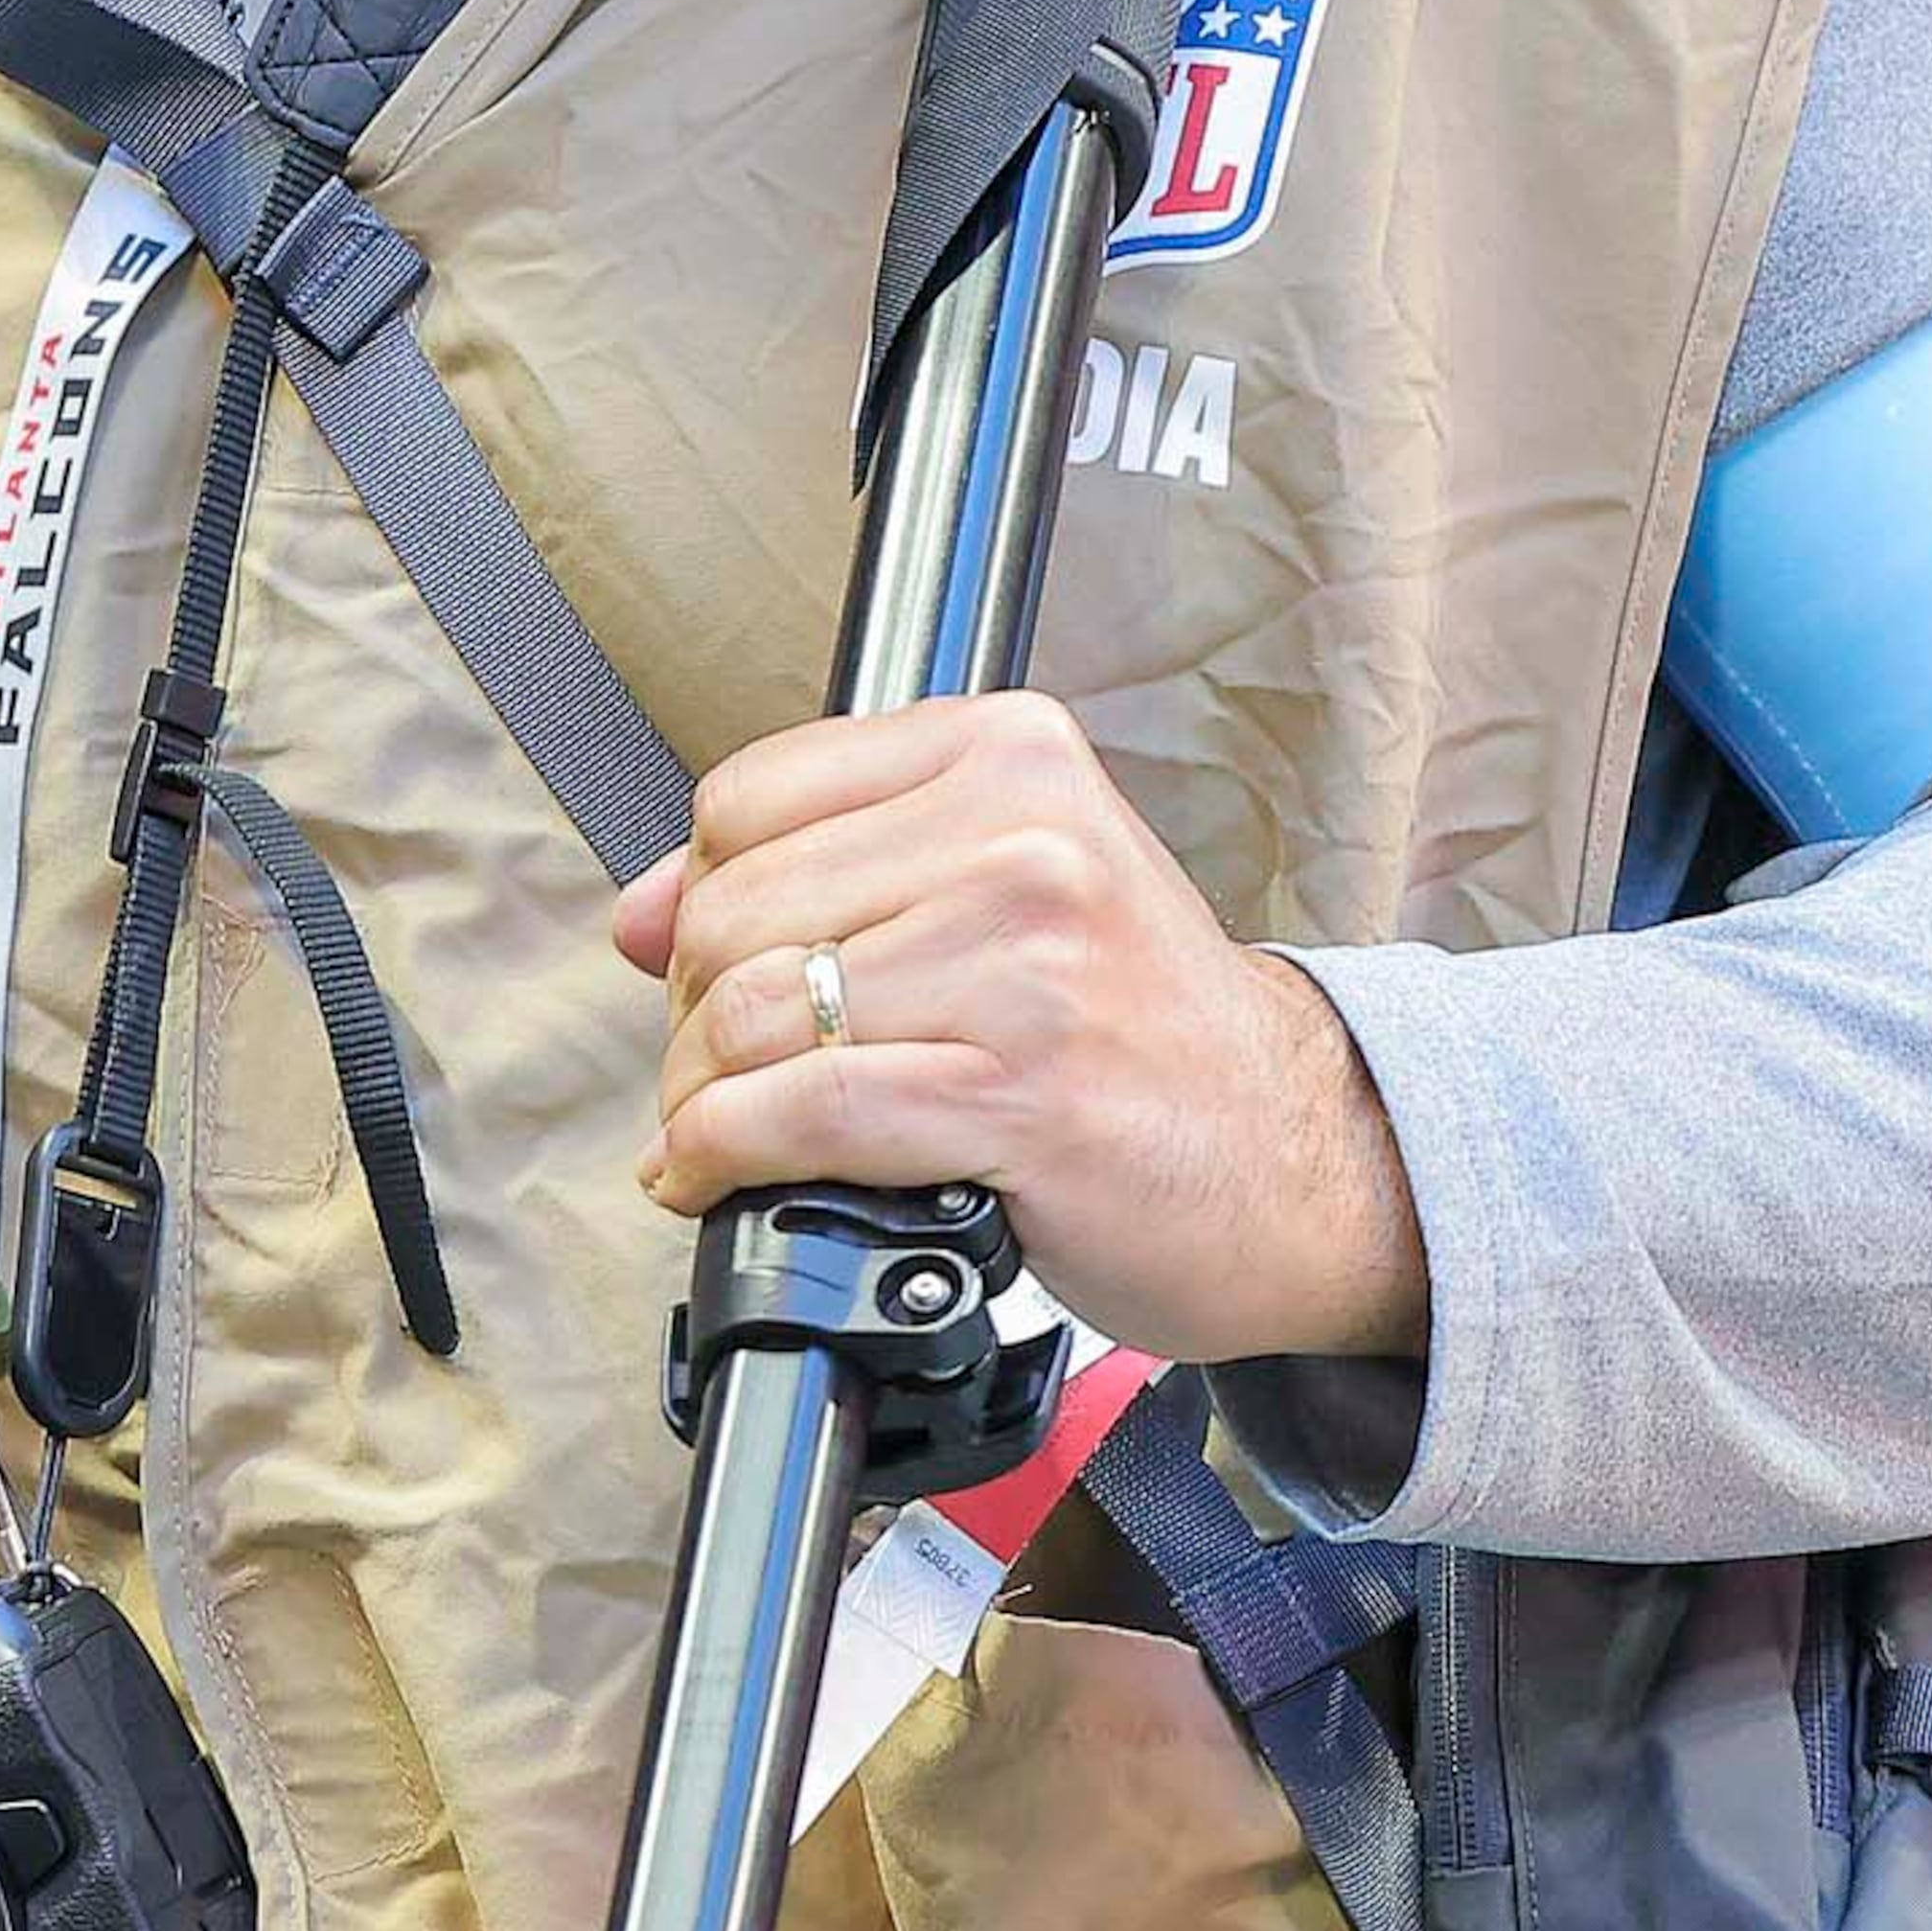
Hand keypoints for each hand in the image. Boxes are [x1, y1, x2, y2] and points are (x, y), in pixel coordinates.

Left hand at [613, 691, 1428, 1373]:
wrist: (1295, 1153)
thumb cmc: (1135, 1028)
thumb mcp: (994, 892)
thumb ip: (816, 873)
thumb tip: (636, 913)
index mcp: (1008, 751)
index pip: (749, 797)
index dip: (700, 898)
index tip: (718, 968)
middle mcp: (1022, 832)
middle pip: (735, 908)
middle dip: (693, 1013)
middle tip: (723, 1072)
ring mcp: (1027, 958)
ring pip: (755, 1011)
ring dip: (700, 1097)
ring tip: (719, 1130)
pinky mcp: (1022, 1088)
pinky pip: (803, 1110)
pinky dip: (723, 1156)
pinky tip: (716, 1179)